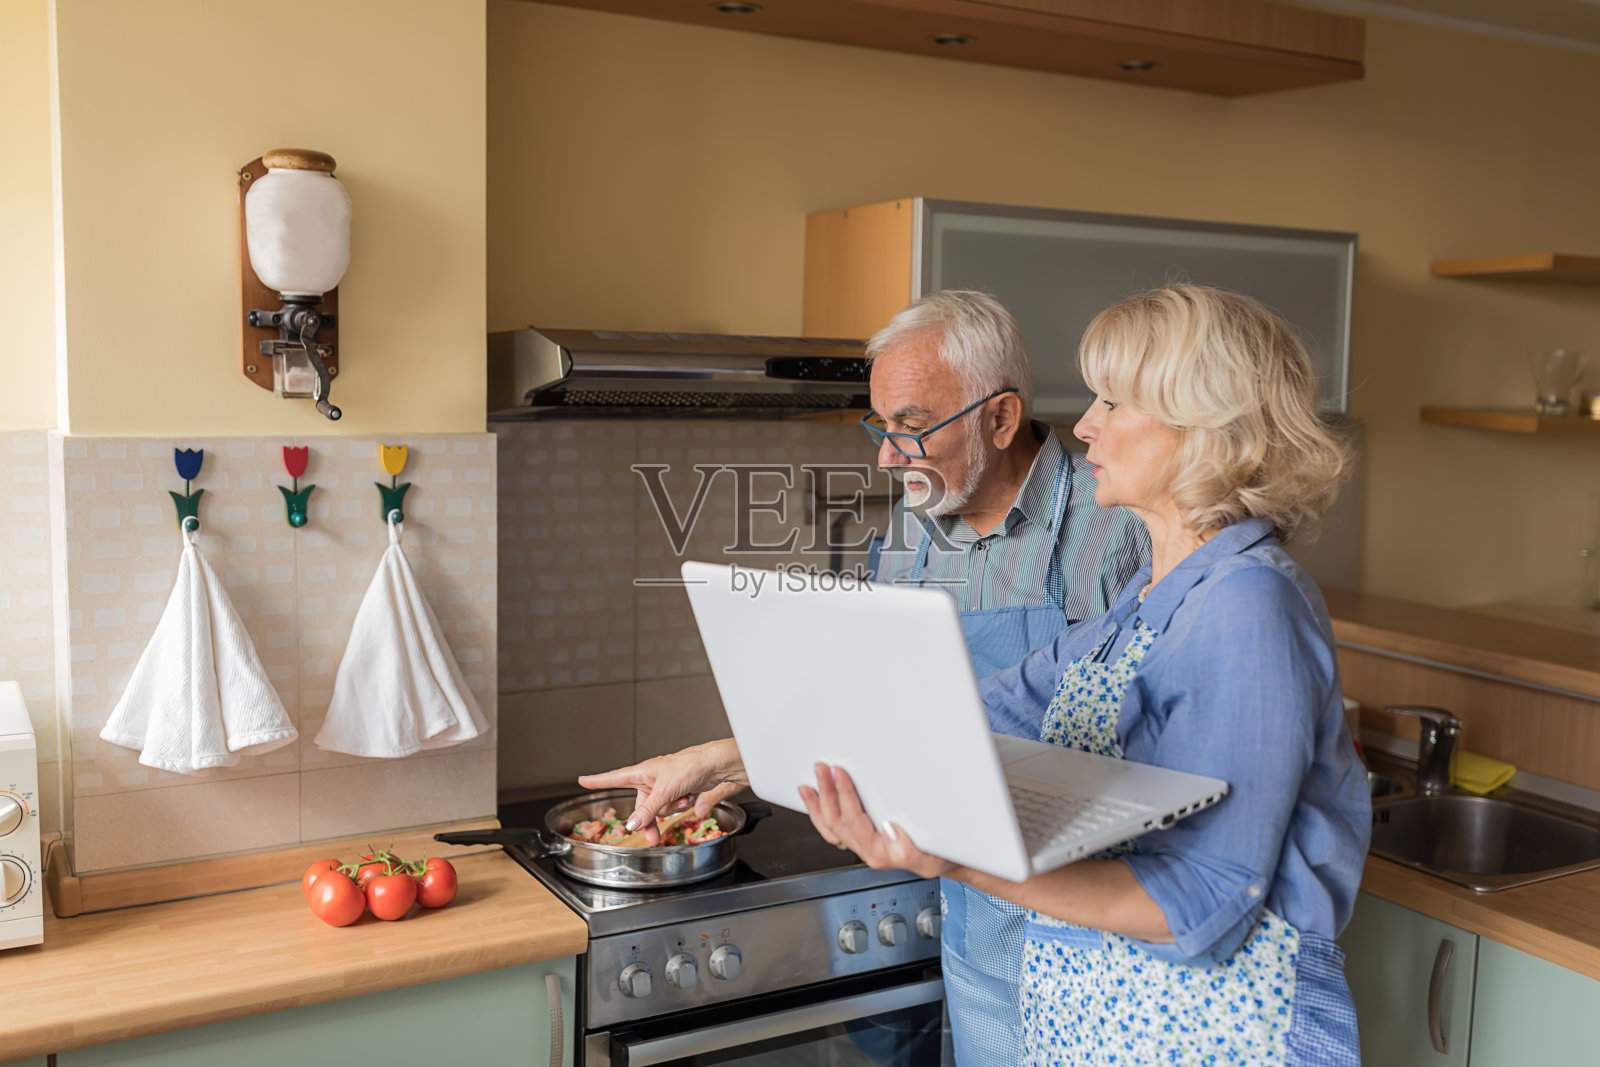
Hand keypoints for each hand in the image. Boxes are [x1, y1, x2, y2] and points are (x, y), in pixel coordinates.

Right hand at [578, 739, 747, 844]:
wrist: (719, 766)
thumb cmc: (691, 764)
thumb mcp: (664, 790)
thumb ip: (647, 809)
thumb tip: (632, 825)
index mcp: (644, 772)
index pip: (615, 778)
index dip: (598, 781)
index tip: (582, 780)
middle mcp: (654, 780)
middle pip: (642, 806)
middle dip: (650, 821)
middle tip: (653, 838)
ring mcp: (669, 787)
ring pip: (662, 810)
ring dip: (674, 809)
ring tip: (685, 797)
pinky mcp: (683, 793)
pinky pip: (677, 809)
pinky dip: (686, 806)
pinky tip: (694, 798)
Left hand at [798, 764, 952, 878]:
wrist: (946, 861)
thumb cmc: (940, 855)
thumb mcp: (933, 856)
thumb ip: (910, 849)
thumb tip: (889, 830)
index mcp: (880, 853)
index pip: (854, 821)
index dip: (844, 795)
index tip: (840, 774)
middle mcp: (867, 851)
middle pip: (836, 822)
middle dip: (827, 793)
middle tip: (822, 769)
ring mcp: (862, 847)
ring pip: (830, 827)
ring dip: (818, 803)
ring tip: (810, 782)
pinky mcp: (861, 841)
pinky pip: (832, 830)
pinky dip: (819, 814)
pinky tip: (815, 800)